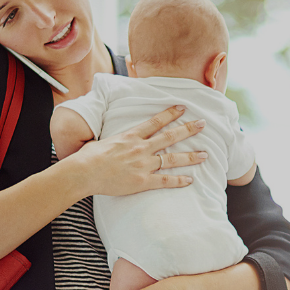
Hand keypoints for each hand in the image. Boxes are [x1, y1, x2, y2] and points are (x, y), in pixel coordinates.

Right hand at [72, 105, 206, 197]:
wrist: (84, 171)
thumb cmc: (88, 157)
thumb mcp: (101, 141)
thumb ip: (113, 140)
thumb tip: (109, 140)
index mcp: (131, 136)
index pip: (155, 121)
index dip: (171, 114)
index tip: (183, 107)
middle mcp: (140, 148)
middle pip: (170, 137)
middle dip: (188, 130)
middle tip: (203, 124)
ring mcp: (143, 165)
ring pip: (172, 159)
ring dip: (190, 156)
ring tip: (205, 154)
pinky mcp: (142, 181)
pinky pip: (164, 181)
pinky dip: (178, 181)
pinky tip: (190, 180)